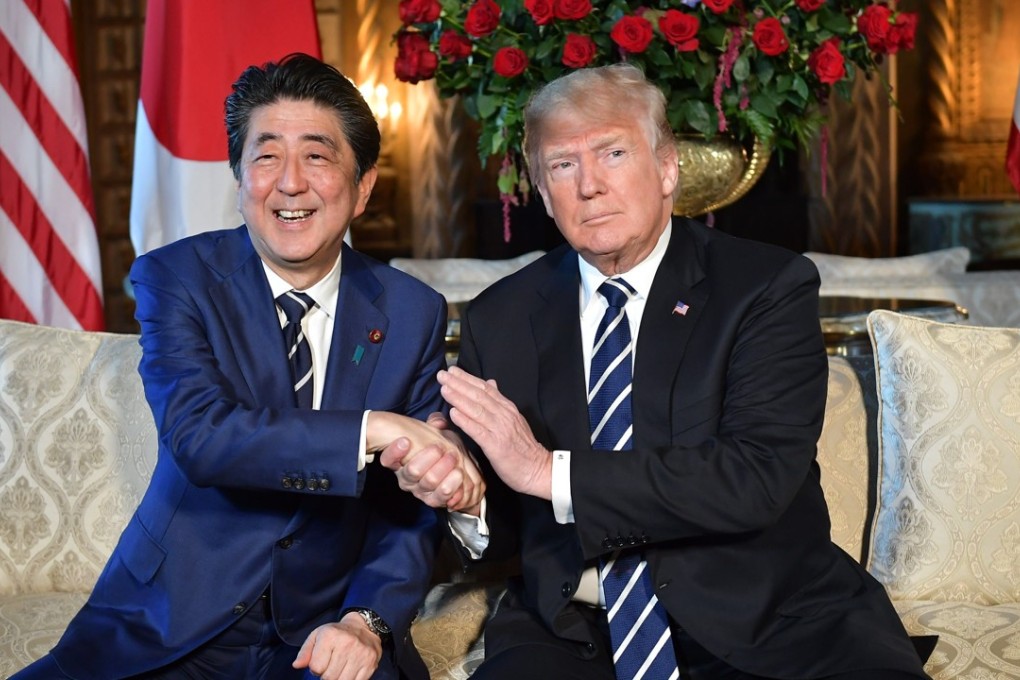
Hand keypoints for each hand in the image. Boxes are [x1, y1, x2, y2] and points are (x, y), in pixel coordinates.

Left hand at [292, 612, 381, 679]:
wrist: (363, 627)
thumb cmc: (336, 634)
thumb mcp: (317, 636)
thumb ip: (305, 652)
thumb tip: (297, 665)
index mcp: (330, 636)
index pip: (316, 667)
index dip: (316, 668)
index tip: (321, 662)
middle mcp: (347, 644)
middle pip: (329, 677)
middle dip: (326, 676)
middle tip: (330, 667)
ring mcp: (361, 654)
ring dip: (338, 679)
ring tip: (339, 669)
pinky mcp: (371, 664)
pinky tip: (349, 671)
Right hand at [379, 413, 484, 514]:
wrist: (451, 473)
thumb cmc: (439, 449)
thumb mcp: (436, 434)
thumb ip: (436, 425)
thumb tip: (438, 420)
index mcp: (400, 462)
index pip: (388, 459)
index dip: (395, 452)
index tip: (405, 440)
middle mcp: (407, 478)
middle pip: (413, 470)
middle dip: (428, 456)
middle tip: (441, 446)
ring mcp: (420, 491)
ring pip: (429, 481)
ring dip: (443, 467)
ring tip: (453, 456)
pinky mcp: (434, 500)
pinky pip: (441, 497)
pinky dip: (452, 487)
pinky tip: (458, 474)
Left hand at [438, 366, 551, 499]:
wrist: (537, 469)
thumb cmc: (522, 447)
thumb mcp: (513, 419)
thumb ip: (499, 401)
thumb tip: (490, 382)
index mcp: (507, 408)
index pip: (485, 388)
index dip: (467, 378)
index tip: (452, 370)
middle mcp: (504, 415)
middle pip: (479, 395)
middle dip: (459, 383)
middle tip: (442, 375)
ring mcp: (500, 429)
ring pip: (477, 409)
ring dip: (459, 398)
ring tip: (444, 389)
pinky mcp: (496, 445)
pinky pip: (478, 430)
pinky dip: (465, 420)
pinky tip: (453, 413)